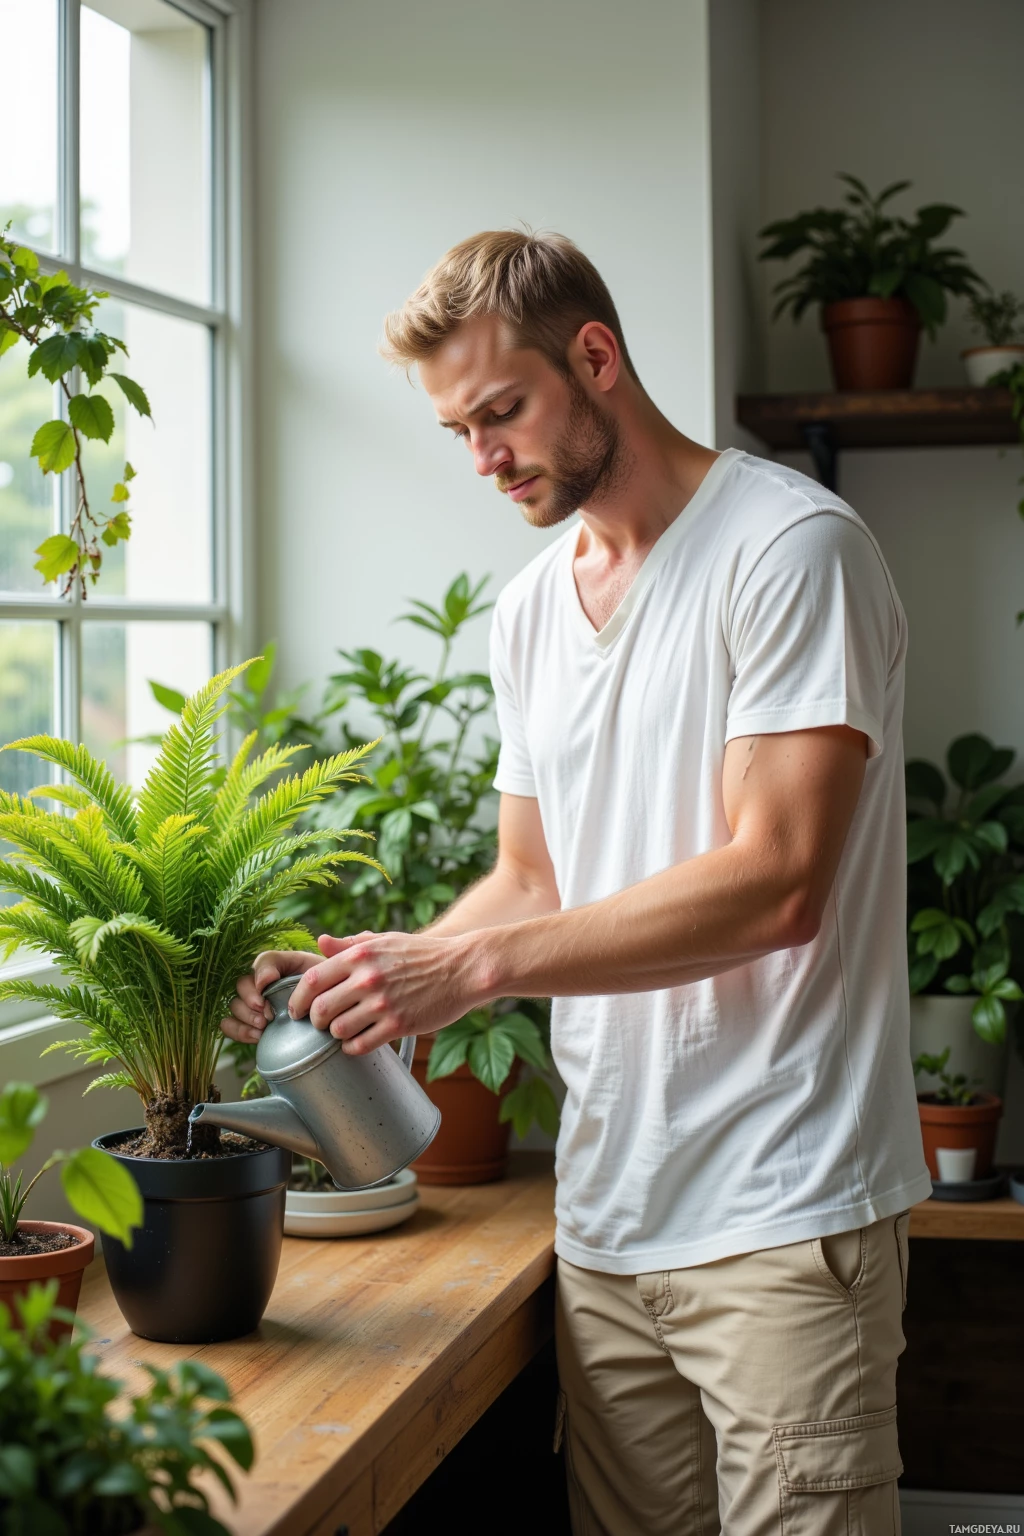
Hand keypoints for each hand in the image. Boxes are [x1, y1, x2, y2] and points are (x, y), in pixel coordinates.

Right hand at [218, 947, 328, 1044]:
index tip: (267, 988)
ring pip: (234, 1004)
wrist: (338, 1016)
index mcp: (282, 965)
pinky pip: (230, 1025)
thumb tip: (285, 966)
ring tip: (263, 1026)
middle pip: (241, 983)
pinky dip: (238, 1030)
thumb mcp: (325, 972)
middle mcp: (263, 982)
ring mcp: (255, 1004)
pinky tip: (257, 1036)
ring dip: (244, 1016)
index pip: (262, 961)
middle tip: (266, 1014)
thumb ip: (315, 960)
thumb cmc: (332, 991)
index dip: (261, 974)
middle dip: (249, 999)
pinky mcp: (252, 1025)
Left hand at [286, 930, 485, 1054]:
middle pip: (320, 1009)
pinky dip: (353, 1047)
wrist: (463, 968)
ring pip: (338, 1030)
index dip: (297, 999)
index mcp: (360, 956)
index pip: (312, 980)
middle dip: (314, 1021)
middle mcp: (367, 979)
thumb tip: (320, 942)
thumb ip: (351, 944)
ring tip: (342, 1031)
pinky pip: (361, 1045)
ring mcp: (383, 1004)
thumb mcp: (386, 941)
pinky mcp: (399, 1025)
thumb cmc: (423, 954)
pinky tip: (358, 1042)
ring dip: (335, 1035)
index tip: (297, 1010)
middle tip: (319, 1024)